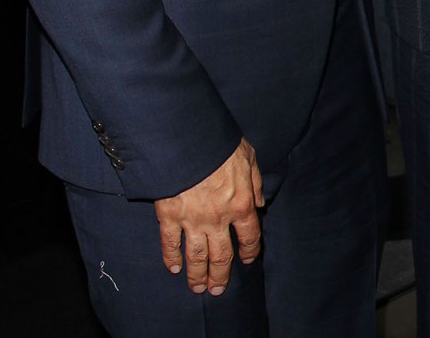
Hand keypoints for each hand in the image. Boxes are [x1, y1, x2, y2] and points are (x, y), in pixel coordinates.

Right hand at [154, 138, 263, 294]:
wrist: (189, 139)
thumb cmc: (221, 145)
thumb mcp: (249, 157)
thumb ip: (256, 183)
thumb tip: (260, 203)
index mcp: (241, 204)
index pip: (249, 236)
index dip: (250, 251)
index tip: (247, 259)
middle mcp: (218, 218)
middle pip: (221, 256)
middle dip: (220, 276)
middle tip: (217, 290)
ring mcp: (192, 220)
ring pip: (196, 257)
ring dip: (197, 275)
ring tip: (198, 288)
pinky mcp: (169, 216)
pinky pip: (170, 244)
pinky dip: (171, 258)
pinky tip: (174, 268)